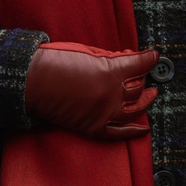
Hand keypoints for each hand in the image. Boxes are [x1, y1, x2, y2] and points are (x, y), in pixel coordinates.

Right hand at [24, 42, 158, 139]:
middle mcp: (111, 95)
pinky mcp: (92, 127)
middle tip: (145, 75)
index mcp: (110, 73)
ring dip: (145, 102)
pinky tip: (144, 129)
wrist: (31, 82)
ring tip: (151, 96)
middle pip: (138, 88)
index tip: (154, 56)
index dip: (150, 59)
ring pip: (134, 110)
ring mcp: (103, 113)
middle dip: (144, 79)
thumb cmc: (55, 61)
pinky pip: (118, 133)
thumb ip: (110, 58)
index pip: (140, 65)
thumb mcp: (87, 52)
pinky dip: (133, 132)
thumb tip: (126, 59)